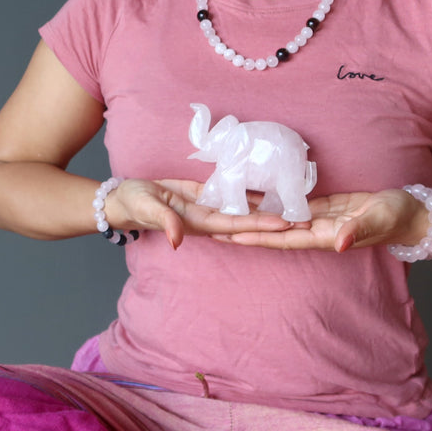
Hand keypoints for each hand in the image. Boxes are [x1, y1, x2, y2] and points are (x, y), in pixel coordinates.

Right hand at [106, 178, 292, 249]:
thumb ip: (163, 222)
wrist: (125, 198)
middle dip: (276, 223)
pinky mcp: (207, 195)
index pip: (237, 225)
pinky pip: (235, 195)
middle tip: (306, 221)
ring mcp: (210, 208)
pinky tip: (274, 189)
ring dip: (271, 209)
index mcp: (199, 224)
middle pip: (249, 222)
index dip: (261, 224)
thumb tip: (177, 241)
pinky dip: (254, 194)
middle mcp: (210, 218)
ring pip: (246, 210)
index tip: (286, 225)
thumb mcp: (147, 209)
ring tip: (299, 207)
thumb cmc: (134, 203)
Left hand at [215, 189, 426, 251]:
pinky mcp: (324, 207)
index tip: (228, 236)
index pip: (282, 239)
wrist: (412, 213)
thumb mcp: (379, 221)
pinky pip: (292, 205)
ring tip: (226, 207)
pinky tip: (255, 194)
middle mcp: (316, 231)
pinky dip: (274, 201)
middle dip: (244, 230)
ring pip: (279, 218)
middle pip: (273, 232)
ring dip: (254, 215)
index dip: (255, 238)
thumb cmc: (397, 217)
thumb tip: (337, 244)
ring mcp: (318, 219)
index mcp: (325, 237)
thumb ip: (358, 232)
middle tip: (213, 224)